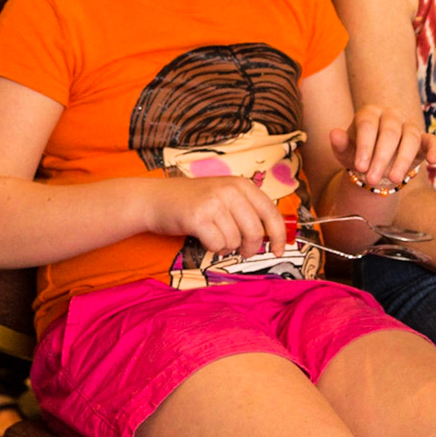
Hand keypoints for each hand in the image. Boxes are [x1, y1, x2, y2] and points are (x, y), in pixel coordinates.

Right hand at [147, 176, 285, 259]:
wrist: (155, 199)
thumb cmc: (192, 203)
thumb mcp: (224, 197)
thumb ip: (247, 211)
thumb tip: (272, 237)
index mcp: (241, 185)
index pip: (271, 213)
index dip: (279, 235)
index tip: (280, 250)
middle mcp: (230, 190)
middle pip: (255, 232)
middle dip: (250, 248)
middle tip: (242, 251)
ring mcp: (214, 202)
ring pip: (235, 241)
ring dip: (226, 247)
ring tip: (214, 237)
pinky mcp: (198, 217)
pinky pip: (217, 245)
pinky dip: (212, 248)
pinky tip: (203, 237)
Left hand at [329, 105, 435, 191]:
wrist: (376, 163)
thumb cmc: (359, 154)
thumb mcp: (346, 152)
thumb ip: (340, 144)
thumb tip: (334, 134)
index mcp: (369, 113)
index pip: (367, 125)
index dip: (364, 146)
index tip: (359, 167)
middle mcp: (390, 115)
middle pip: (389, 132)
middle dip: (381, 157)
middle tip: (372, 179)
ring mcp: (408, 126)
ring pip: (410, 138)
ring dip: (402, 160)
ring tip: (393, 179)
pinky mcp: (423, 140)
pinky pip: (432, 141)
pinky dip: (435, 149)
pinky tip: (433, 160)